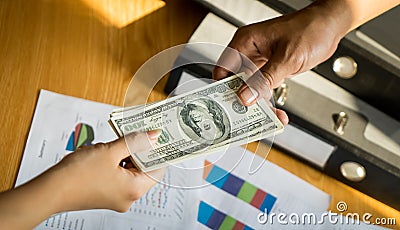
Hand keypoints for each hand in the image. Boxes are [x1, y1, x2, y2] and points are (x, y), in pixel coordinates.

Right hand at [0, 130, 163, 228]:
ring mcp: (116, 197)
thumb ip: (134, 142)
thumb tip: (153, 136)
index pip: (157, 169)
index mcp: (134, 190)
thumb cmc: (77, 175)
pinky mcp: (106, 194)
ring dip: (121, 154)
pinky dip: (112, 162)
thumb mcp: (110, 151)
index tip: (155, 138)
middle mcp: (128, 197)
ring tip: (108, 146)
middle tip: (130, 135)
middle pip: (142, 169)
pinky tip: (101, 154)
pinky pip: (117, 175)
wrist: (50, 190)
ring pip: (128, 170)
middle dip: (135, 151)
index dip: (156, 152)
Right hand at [213, 3, 347, 124]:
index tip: (228, 105)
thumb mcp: (287, 58)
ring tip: (266, 119)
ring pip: (249, 88)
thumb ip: (265, 79)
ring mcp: (259, 62)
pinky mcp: (269, 70)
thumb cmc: (310, 29)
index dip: (223, 88)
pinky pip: (262, 89)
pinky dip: (268, 101)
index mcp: (246, 42)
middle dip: (241, 100)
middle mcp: (249, 52)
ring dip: (257, 105)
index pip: (223, 69)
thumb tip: (245, 96)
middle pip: (235, 82)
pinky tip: (275, 114)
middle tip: (246, 117)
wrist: (330, 27)